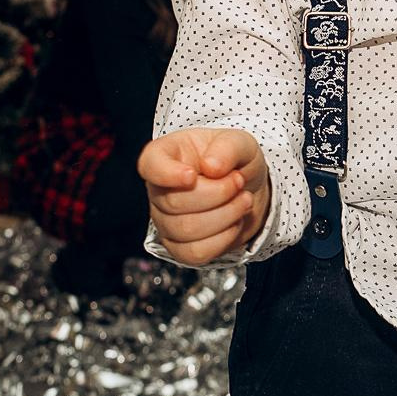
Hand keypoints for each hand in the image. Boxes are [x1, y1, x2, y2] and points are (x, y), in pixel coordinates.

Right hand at [139, 126, 271, 264]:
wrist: (246, 189)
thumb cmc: (233, 161)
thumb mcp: (239, 142)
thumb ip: (227, 147)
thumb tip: (211, 166)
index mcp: (166, 155)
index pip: (150, 165)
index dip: (167, 173)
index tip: (192, 175)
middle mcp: (159, 189)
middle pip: (174, 203)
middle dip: (217, 194)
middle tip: (239, 182)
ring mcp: (165, 221)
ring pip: (187, 230)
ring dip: (226, 215)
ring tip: (244, 199)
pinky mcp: (178, 247)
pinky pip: (194, 253)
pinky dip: (223, 239)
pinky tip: (235, 222)